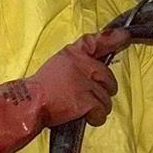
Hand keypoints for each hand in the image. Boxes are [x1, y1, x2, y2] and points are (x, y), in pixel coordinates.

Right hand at [0, 29, 130, 152]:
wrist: (28, 103)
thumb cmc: (41, 88)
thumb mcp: (58, 65)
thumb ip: (76, 64)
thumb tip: (96, 68)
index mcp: (72, 53)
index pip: (95, 42)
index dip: (113, 38)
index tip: (125, 35)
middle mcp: (80, 63)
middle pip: (107, 77)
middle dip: (104, 90)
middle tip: (89, 97)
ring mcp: (84, 81)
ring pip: (106, 97)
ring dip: (98, 106)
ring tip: (82, 109)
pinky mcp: (86, 99)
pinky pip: (101, 111)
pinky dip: (96, 118)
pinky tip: (86, 118)